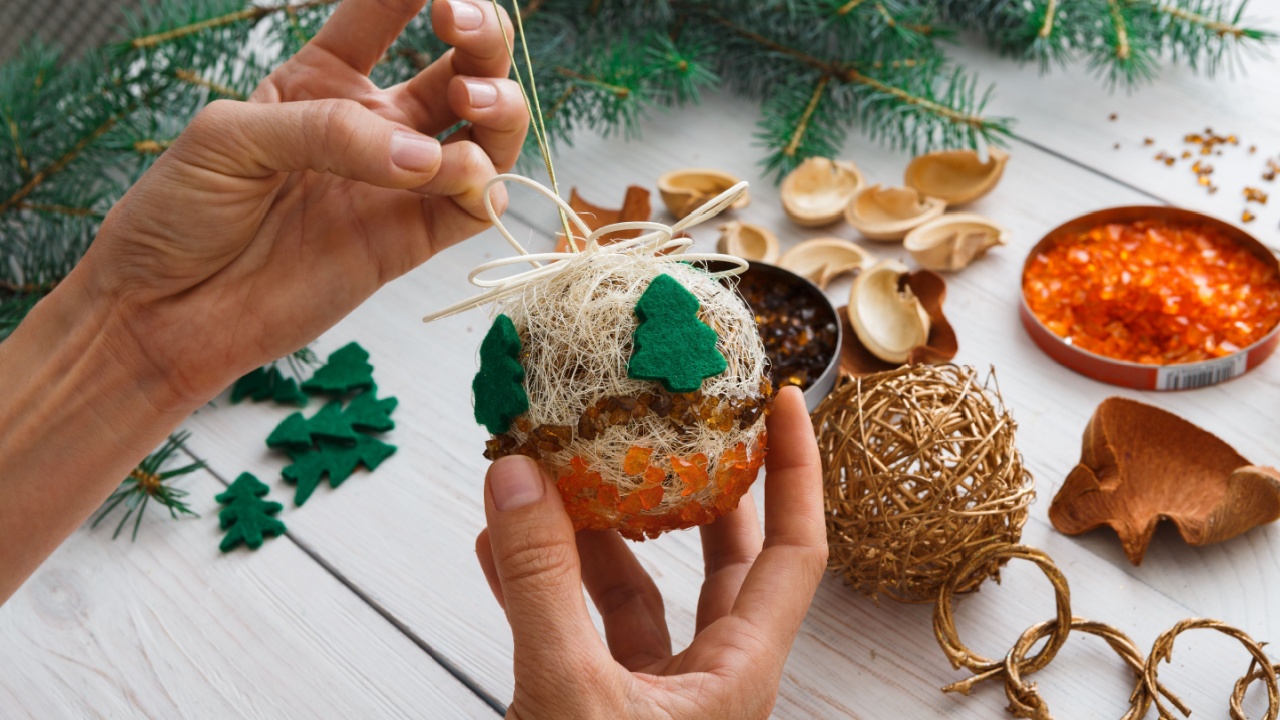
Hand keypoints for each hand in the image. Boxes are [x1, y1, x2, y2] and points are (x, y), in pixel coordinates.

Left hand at [76, 0, 526, 410]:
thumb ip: (326, 130)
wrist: (163, 311)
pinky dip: (485, 187)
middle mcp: (373, 126)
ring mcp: (398, 185)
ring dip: (498, 107)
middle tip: (462, 23)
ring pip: (485, 134)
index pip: (384, 14)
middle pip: (458, 67)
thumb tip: (422, 155)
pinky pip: (472, 208)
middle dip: (480, 36)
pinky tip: (466, 176)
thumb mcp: (230, 139)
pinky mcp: (408, 243)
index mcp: (321, 81)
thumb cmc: (180, 214)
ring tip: (472, 103)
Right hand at [474, 386, 827, 718]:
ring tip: (551, 475)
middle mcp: (709, 679)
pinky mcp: (599, 709)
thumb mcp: (568, 690)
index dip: (796, 471)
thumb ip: (542, 584)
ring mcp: (654, 697)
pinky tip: (495, 547)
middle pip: (721, 560)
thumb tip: (518, 477)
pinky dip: (539, 587)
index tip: (783, 401)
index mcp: (739, 673)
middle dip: (690, 485)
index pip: (795, 551)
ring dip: (591, 535)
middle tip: (668, 421)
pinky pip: (577, 630)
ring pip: (637, 593)